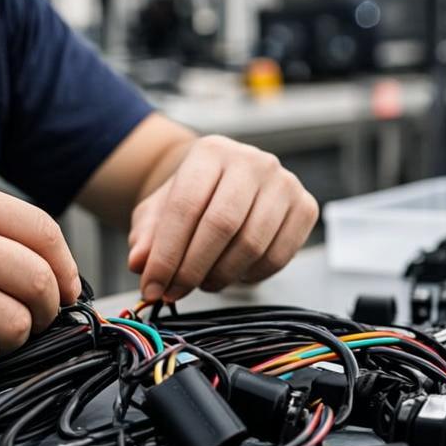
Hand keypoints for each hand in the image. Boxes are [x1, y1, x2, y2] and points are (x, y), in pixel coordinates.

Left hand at [126, 135, 317, 301]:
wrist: (227, 184)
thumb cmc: (191, 199)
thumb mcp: (158, 211)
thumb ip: (146, 235)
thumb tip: (139, 263)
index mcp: (211, 151)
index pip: (185, 207)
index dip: (167, 254)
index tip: (152, 287)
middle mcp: (252, 161)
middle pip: (221, 226)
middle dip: (192, 268)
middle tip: (173, 293)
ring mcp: (284, 183)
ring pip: (251, 245)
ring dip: (220, 276)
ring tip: (200, 283)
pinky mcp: (305, 208)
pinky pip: (277, 257)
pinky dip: (249, 276)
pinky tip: (230, 275)